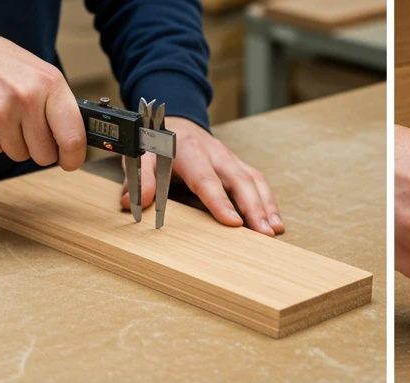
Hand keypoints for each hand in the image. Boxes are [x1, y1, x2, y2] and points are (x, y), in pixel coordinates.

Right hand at [0, 27, 85, 169]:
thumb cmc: (4, 66)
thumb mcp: (41, 75)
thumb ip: (61, 108)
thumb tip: (78, 144)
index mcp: (49, 84)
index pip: (72, 138)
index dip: (73, 157)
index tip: (69, 161)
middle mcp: (26, 97)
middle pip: (44, 156)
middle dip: (37, 147)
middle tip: (26, 125)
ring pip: (19, 155)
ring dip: (13, 142)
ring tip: (4, 114)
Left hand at [123, 117, 282, 234]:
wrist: (172, 120)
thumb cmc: (156, 144)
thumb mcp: (139, 156)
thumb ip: (137, 179)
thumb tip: (134, 203)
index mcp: (188, 150)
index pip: (206, 178)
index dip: (220, 201)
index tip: (233, 222)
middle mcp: (215, 152)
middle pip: (240, 180)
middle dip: (254, 207)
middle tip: (264, 234)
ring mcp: (230, 158)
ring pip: (254, 180)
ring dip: (267, 206)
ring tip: (274, 231)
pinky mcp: (239, 166)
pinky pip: (258, 182)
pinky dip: (269, 202)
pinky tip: (275, 222)